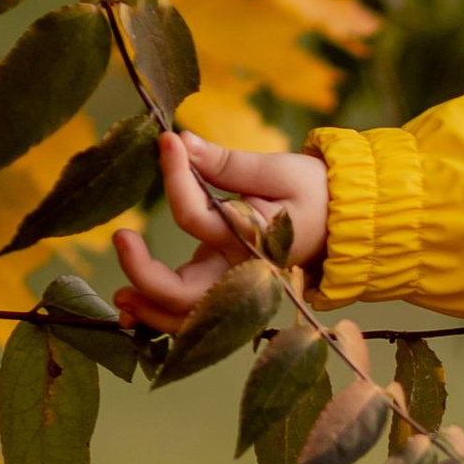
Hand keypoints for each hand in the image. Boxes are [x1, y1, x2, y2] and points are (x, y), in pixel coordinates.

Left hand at [112, 132, 331, 329]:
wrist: (344, 223)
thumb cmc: (315, 193)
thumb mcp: (279, 170)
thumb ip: (227, 163)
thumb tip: (182, 142)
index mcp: (257, 244)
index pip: (197, 218)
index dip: (175, 176)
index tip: (168, 142)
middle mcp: (244, 277)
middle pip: (184, 296)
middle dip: (143, 273)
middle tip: (122, 235)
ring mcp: (235, 292)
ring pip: (184, 320)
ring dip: (148, 310)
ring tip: (119, 296)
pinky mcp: (226, 290)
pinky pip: (190, 317)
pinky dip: (159, 318)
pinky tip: (133, 307)